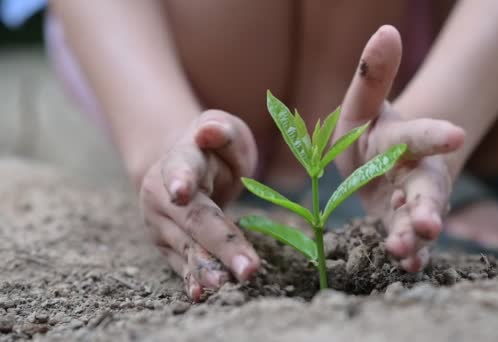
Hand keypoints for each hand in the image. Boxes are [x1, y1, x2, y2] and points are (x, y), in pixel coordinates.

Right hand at [140, 110, 259, 300]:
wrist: (184, 170)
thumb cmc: (212, 148)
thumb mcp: (221, 129)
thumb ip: (221, 131)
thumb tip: (209, 132)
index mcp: (179, 159)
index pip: (180, 168)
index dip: (180, 179)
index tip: (181, 192)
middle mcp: (162, 194)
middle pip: (194, 220)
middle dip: (220, 244)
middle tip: (247, 268)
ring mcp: (162, 224)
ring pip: (187, 248)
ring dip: (206, 269)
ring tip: (224, 286)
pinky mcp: (168, 247)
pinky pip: (182, 265)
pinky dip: (192, 280)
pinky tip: (201, 295)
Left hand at [335, 26, 464, 271]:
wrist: (376, 164)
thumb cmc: (368, 132)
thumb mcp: (361, 104)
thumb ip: (371, 75)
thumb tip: (386, 30)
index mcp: (404, 139)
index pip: (419, 135)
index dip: (435, 134)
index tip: (456, 135)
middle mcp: (415, 171)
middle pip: (427, 188)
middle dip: (427, 204)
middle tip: (427, 222)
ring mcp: (410, 201)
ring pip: (418, 218)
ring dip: (413, 235)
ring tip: (403, 250)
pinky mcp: (401, 225)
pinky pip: (409, 240)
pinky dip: (410, 254)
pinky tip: (406, 265)